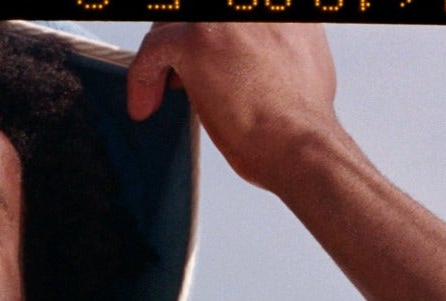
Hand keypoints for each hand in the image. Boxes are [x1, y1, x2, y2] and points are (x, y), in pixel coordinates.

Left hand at [127, 24, 343, 197]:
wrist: (300, 141)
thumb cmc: (301, 117)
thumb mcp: (301, 56)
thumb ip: (274, 41)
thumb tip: (255, 53)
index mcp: (276, 4)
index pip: (226, 15)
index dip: (211, 35)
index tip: (205, 59)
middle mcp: (249, 3)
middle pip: (194, 17)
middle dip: (184, 43)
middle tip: (179, 79)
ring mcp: (223, 16)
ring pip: (172, 25)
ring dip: (163, 60)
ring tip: (161, 94)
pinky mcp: (197, 39)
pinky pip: (154, 48)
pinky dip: (143, 76)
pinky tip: (146, 103)